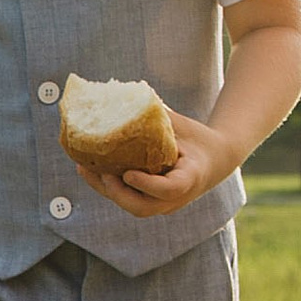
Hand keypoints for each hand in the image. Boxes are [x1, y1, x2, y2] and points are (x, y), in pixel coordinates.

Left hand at [78, 110, 241, 213]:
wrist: (216, 160)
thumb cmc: (200, 139)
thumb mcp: (185, 126)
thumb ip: (160, 115)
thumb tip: (133, 92)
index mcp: (190, 178)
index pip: (168, 189)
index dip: (146, 184)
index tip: (128, 173)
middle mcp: (176, 198)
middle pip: (142, 208)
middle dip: (117, 193)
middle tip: (102, 173)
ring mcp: (163, 204)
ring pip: (131, 206)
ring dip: (105, 190)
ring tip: (83, 168)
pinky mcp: (152, 202)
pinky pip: (128, 199)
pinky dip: (108, 187)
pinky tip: (89, 169)